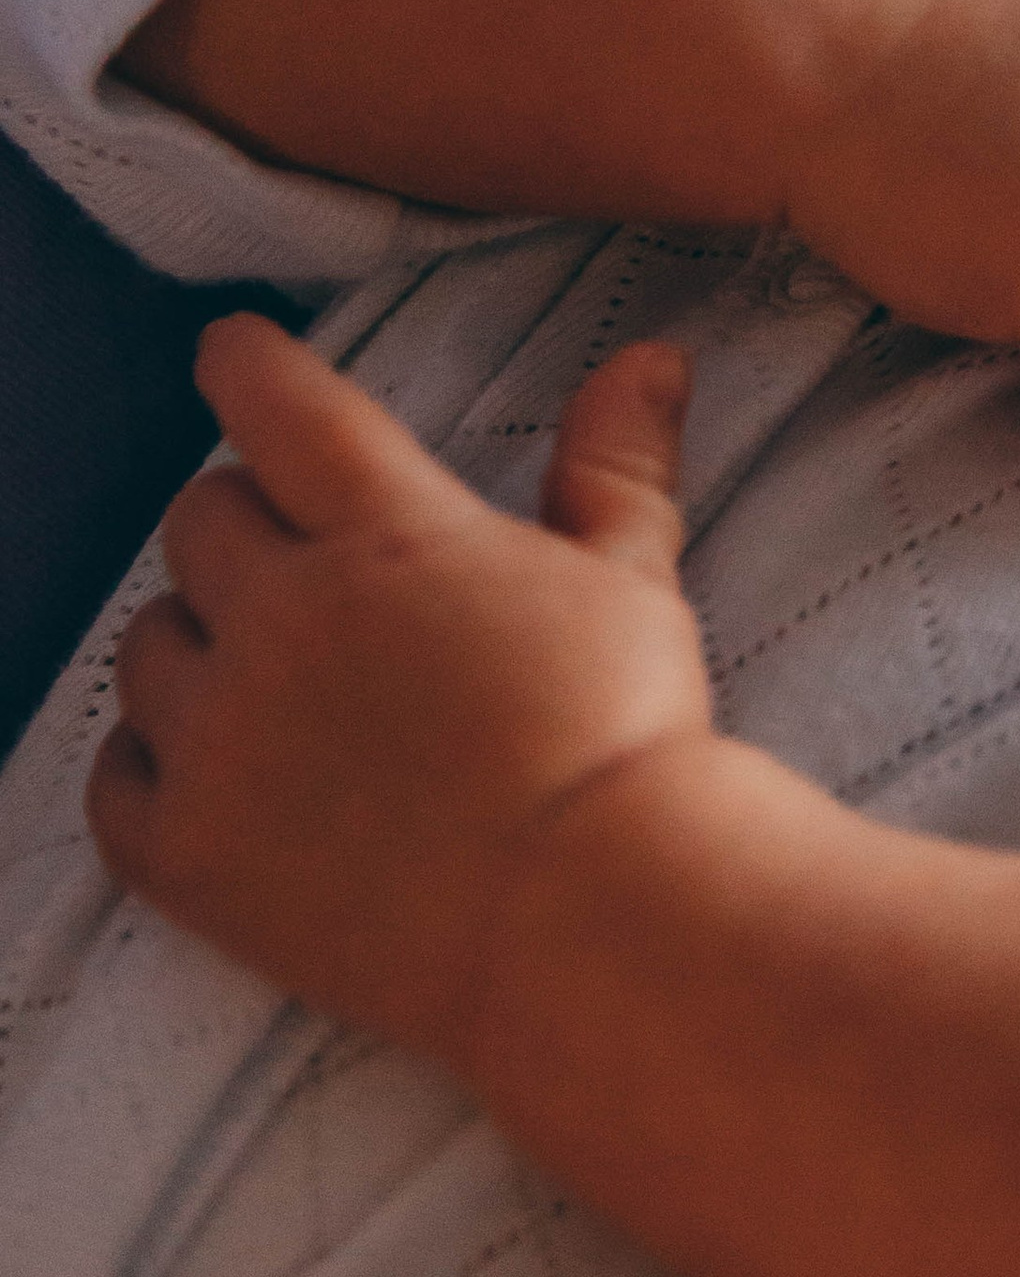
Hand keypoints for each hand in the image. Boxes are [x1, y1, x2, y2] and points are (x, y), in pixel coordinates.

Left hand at [87, 315, 713, 1061]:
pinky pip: (112, 778)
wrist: (593, 924)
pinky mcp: (191, 852)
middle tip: (308, 569)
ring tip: (269, 681)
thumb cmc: (625, 743)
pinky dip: (147, 763)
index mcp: (387, 535)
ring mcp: (222, 738)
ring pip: (144, 643)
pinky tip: (210, 771)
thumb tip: (649, 355)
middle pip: (200, 519)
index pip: (277, 406)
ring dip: (196, 641)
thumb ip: (614, 464)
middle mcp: (281, 617)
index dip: (246, 364)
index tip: (235, 353)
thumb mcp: (633, 583)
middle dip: (248, 524)